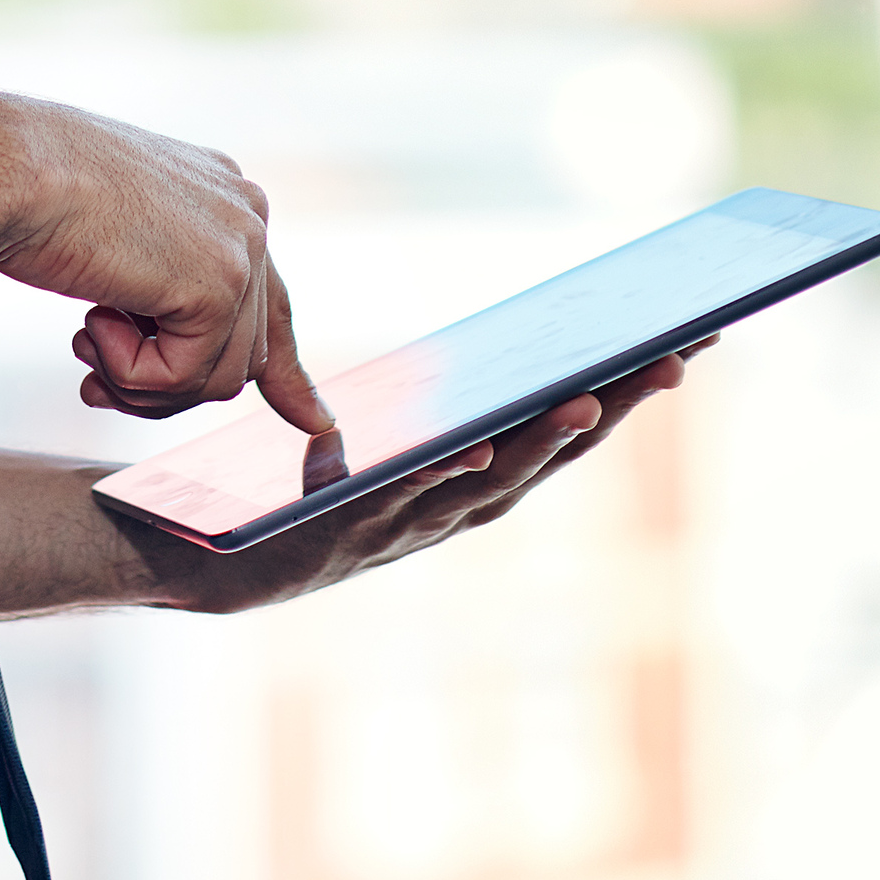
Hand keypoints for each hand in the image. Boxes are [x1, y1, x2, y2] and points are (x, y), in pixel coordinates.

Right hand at [0, 96, 332, 434]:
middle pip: (241, 354)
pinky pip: (186, 378)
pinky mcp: (219, 282)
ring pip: (217, 379)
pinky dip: (130, 374)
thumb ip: (171, 291)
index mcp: (225, 196)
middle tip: (96, 378)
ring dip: (140, 382)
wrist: (7, 166)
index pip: (270, 301)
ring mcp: (241, 246)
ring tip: (86, 339)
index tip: (313, 419)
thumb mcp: (120, 243)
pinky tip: (93, 321)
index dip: (284, 372)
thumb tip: (202, 364)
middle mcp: (246, 214)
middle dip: (165, 383)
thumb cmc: (36, 195)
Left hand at [133, 343, 707, 616]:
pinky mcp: (342, 538)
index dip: (624, 391)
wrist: (194, 546)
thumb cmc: (292, 482)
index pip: (560, 427)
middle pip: (548, 456)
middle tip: (674, 356)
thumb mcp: (382, 432)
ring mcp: (400, 530)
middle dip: (614, 410)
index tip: (685, 337)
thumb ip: (440, 399)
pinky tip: (476, 440)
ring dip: (541, 446)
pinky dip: (444, 475)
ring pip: (489, 486)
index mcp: (464, 477)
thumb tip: (513, 333)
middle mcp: (448, 510)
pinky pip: (401, 502)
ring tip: (585, 398)